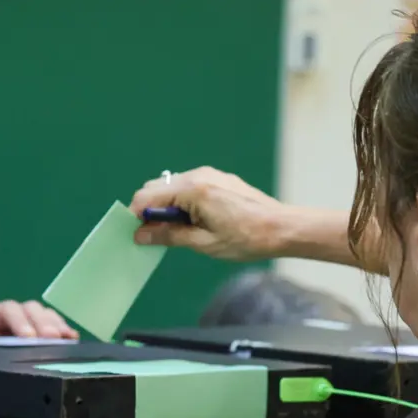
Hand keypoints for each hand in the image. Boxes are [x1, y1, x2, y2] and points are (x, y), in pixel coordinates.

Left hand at [0, 300, 77, 339]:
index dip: (19, 320)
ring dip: (56, 326)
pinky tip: (72, 340)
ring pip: (43, 316)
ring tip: (66, 339)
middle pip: (28, 309)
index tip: (30, 339)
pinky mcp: (36, 339)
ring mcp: (23, 326)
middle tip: (53, 338)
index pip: (5, 310)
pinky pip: (53, 328)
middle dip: (42, 322)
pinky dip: (64, 333)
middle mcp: (5, 319)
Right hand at [128, 167, 290, 261]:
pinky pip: (188, 187)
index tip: (135, 234)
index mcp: (192, 190)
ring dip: (167, 208)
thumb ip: (168, 236)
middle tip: (156, 236)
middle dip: (150, 211)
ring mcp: (209, 174)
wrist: (282, 228)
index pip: (147, 197)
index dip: (136, 216)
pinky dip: (182, 202)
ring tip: (180, 232)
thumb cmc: (246, 238)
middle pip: (156, 188)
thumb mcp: (203, 243)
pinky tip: (195, 222)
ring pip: (172, 187)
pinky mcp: (218, 178)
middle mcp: (198, 175)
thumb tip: (141, 235)